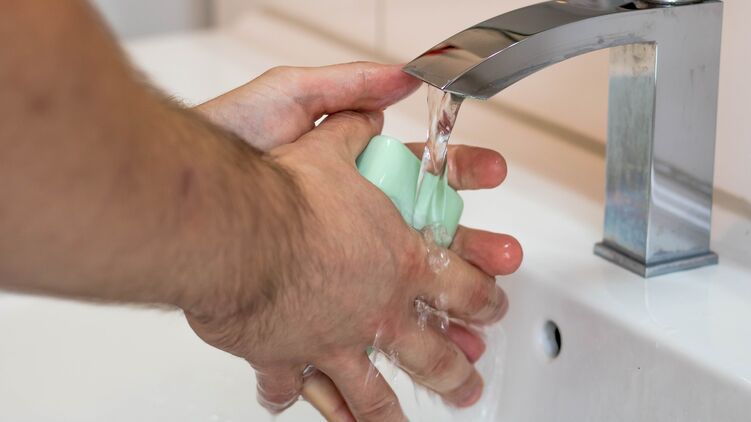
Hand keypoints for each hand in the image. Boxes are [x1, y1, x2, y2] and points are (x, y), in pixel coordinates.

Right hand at [191, 63, 522, 420]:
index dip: (485, 298)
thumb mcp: (335, 145)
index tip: (493, 308)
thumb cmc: (288, 194)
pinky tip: (294, 407)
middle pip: (430, 353)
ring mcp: (335, 341)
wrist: (239, 231)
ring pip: (373, 391)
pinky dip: (295, 398)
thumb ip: (359, 132)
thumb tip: (371, 111)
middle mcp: (375, 310)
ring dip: (390, 412)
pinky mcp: (288, 356)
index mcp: (398, 260)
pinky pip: (295, 387)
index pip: (461, 286)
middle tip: (468, 383)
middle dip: (455, 370)